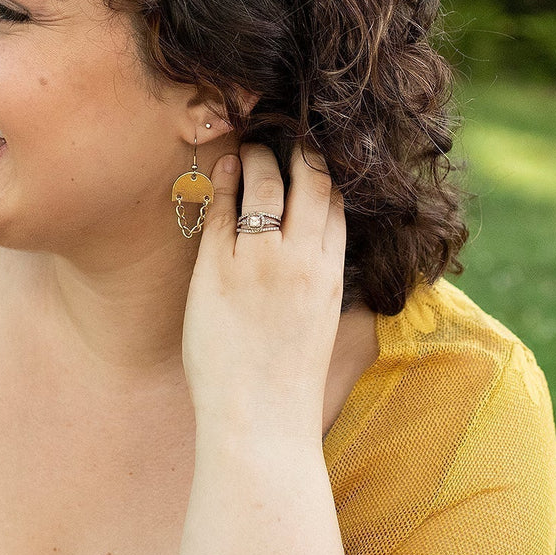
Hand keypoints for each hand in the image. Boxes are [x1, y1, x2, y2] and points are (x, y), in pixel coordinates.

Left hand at [181, 142, 346, 443]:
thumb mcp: (321, 322)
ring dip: (258, 156)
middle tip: (285, 131)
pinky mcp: (219, 269)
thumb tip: (316, 251)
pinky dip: (227, 183)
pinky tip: (225, 169)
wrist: (259, 422)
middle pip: (310, 181)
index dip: (327, 171)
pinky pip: (224, 211)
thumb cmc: (287, 380)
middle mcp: (301, 260)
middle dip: (300, 149)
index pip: (336, 203)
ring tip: (249, 144)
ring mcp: (260, 261)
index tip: (314, 153)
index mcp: (331, 274)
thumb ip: (320, 281)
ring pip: (266, 184)